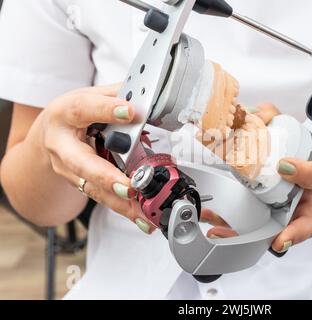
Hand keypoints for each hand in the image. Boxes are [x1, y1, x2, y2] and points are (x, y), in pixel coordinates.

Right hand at [41, 84, 155, 233]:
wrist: (48, 135)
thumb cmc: (74, 114)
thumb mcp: (90, 95)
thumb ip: (116, 94)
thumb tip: (148, 94)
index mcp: (65, 113)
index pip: (83, 109)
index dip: (105, 109)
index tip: (130, 111)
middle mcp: (62, 145)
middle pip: (81, 163)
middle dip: (106, 177)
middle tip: (130, 187)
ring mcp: (68, 170)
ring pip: (93, 188)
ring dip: (120, 203)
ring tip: (143, 213)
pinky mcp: (80, 185)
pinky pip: (102, 198)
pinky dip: (123, 209)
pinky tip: (142, 218)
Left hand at [200, 103, 311, 252]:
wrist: (297, 163)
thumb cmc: (293, 148)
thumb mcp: (285, 126)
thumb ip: (269, 115)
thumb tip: (248, 112)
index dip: (305, 173)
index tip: (285, 167)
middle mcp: (305, 198)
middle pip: (309, 220)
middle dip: (295, 231)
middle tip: (279, 238)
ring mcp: (289, 211)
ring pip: (282, 231)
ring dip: (257, 238)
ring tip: (232, 235)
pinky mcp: (269, 217)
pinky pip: (255, 228)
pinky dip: (235, 231)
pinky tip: (216, 228)